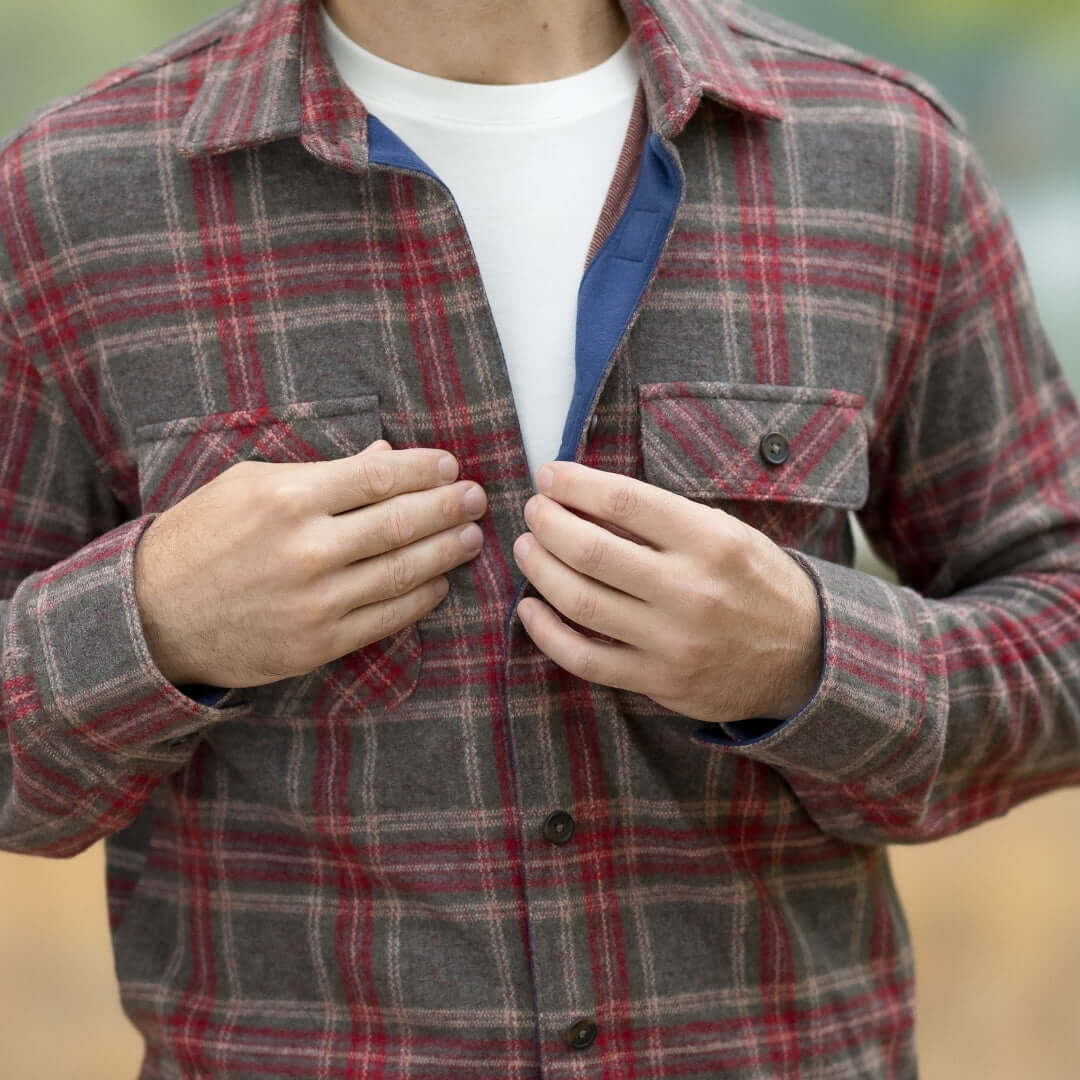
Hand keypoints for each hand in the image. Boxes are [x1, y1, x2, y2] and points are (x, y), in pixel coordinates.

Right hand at [134, 440, 486, 688]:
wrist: (153, 615)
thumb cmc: (202, 537)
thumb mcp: (248, 485)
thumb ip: (321, 472)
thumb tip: (385, 457)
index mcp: (289, 499)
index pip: (379, 477)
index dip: (426, 471)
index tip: (451, 467)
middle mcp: (307, 549)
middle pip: (401, 523)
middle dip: (449, 508)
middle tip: (477, 499)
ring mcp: (316, 601)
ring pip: (403, 572)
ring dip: (446, 552)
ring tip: (470, 536)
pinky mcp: (319, 643)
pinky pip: (387, 619)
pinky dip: (421, 598)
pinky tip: (439, 582)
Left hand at [512, 462, 822, 723]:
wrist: (806, 657)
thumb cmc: (757, 582)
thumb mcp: (728, 533)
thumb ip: (664, 520)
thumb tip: (588, 497)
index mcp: (711, 541)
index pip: (623, 502)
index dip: (574, 484)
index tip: (549, 475)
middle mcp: (690, 590)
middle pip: (590, 551)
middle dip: (547, 523)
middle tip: (533, 511)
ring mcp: (672, 641)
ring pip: (580, 602)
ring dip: (539, 569)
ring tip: (526, 548)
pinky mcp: (659, 681)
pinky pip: (585, 658)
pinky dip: (547, 632)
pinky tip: (530, 609)